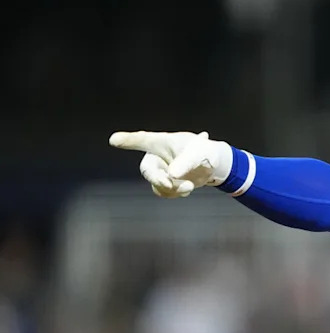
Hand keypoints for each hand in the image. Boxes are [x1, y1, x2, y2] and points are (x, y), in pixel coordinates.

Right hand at [109, 130, 232, 197]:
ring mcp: (160, 171)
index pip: (142, 139)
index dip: (128, 140)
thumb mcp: (199, 154)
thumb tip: (171, 175)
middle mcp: (156, 157)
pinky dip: (176, 193)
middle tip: (169, 185)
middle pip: (147, 170)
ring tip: (190, 186)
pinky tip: (187, 188)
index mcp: (161, 142)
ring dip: (173, 188)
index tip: (114, 140)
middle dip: (158, 179)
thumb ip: (186, 162)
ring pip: (157, 184)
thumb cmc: (204, 151)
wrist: (213, 165)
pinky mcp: (166, 184)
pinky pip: (164, 192)